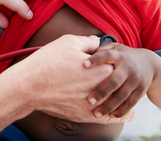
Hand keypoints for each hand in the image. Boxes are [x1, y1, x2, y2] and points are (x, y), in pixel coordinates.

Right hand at [8, 35, 134, 123]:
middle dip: (121, 80)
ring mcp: (92, 105)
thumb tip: (96, 43)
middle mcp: (101, 89)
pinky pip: (105, 119)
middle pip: (118, 85)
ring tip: (131, 100)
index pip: (118, 65)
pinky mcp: (83, 115)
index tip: (113, 58)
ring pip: (115, 104)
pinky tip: (123, 116)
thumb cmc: (48, 62)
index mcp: (101, 70)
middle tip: (123, 76)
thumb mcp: (69, 42)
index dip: (114, 60)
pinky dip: (116, 117)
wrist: (29, 86)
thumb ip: (88, 42)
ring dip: (123, 101)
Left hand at [84, 43, 156, 118]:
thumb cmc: (125, 56)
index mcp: (119, 56)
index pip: (107, 55)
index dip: (96, 59)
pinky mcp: (141, 91)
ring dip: (109, 106)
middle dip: (101, 92)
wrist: (150, 64)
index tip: (84, 65)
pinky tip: (110, 115)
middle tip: (89, 101)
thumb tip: (84, 53)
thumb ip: (102, 49)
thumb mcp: (116, 48)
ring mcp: (135, 80)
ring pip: (122, 96)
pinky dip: (121, 111)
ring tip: (96, 113)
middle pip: (114, 81)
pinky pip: (130, 103)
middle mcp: (128, 68)